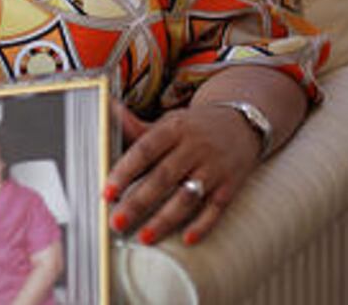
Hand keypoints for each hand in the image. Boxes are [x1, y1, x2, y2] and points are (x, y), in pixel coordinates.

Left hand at [104, 101, 260, 245]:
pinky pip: (216, 208)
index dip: (125, 171)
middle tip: (117, 222)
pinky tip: (185, 239)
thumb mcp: (168, 122)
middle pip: (163, 177)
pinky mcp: (231, 185)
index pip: (146, 150)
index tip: (107, 192)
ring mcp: (215, 167)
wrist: (243, 123)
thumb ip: (136, 126)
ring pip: (188, 196)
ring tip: (143, 238)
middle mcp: (195, 147)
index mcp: (174, 128)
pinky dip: (202, 225)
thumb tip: (105, 109)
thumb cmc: (194, 127)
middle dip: (138, 202)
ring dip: (165, 219)